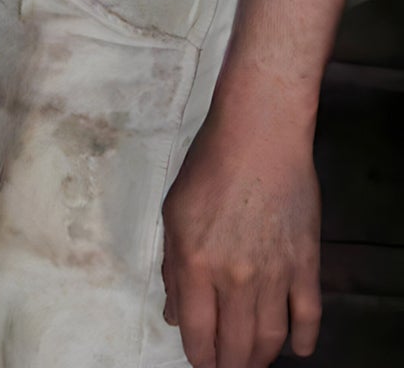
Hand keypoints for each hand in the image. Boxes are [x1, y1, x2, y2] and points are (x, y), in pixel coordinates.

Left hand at [161, 100, 321, 367]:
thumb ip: (172, 267)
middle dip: (229, 364)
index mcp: (196, 264)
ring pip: (270, 338)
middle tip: (226, 367)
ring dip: (261, 358)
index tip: (200, 363)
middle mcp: (235, 278)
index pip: (198, 333)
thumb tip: (175, 314)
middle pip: (236, 345)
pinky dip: (304, 339)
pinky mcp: (306, 265)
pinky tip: (297, 349)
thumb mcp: (174, 212)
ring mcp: (274, 274)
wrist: (259, 137)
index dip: (199, 357)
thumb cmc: (209, 167)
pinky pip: (308, 316)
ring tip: (252, 362)